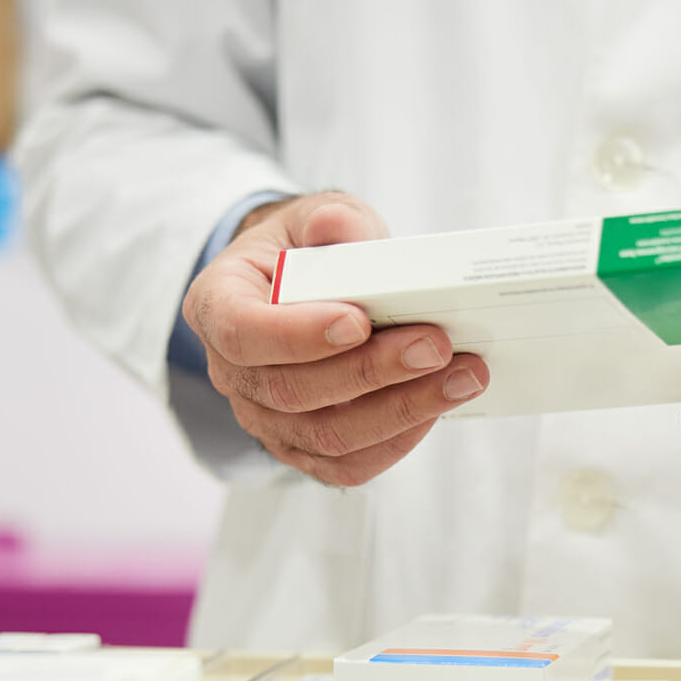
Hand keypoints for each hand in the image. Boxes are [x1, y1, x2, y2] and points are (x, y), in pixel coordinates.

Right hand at [182, 191, 487, 486]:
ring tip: (462, 378)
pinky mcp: (303, 449)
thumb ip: (329, 220)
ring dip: (401, 410)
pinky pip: (348, 464)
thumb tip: (339, 229)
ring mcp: (264, 419)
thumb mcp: (312, 216)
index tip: (358, 322)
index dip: (298, 335)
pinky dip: (399, 440)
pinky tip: (439, 405)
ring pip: (326, 436)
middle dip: (372, 371)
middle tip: (436, 345)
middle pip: (292, 391)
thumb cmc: (306, 251)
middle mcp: (231, 373)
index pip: (243, 333)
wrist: (304, 290)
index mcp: (217, 306)